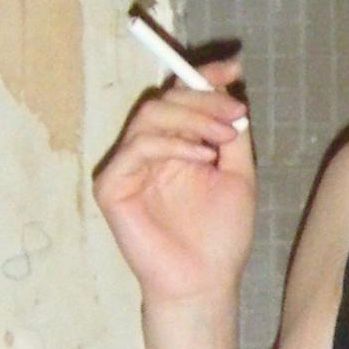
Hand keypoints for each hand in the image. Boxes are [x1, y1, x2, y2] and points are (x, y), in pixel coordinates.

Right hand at [94, 60, 254, 304]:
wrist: (206, 281)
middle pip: (163, 100)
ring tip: (222, 139)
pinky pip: (136, 148)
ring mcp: (126, 168)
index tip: (232, 67)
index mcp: (173, 145)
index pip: (177, 97)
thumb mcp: (237, 172)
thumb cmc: (220, 235)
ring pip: (149, 117)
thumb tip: (229, 84)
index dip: (201, 77)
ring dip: (191, 119)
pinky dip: (171, 144)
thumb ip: (230, 132)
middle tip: (234, 113)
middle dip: (202, 99)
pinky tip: (200, 158)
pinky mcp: (111, 187)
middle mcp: (146, 151)